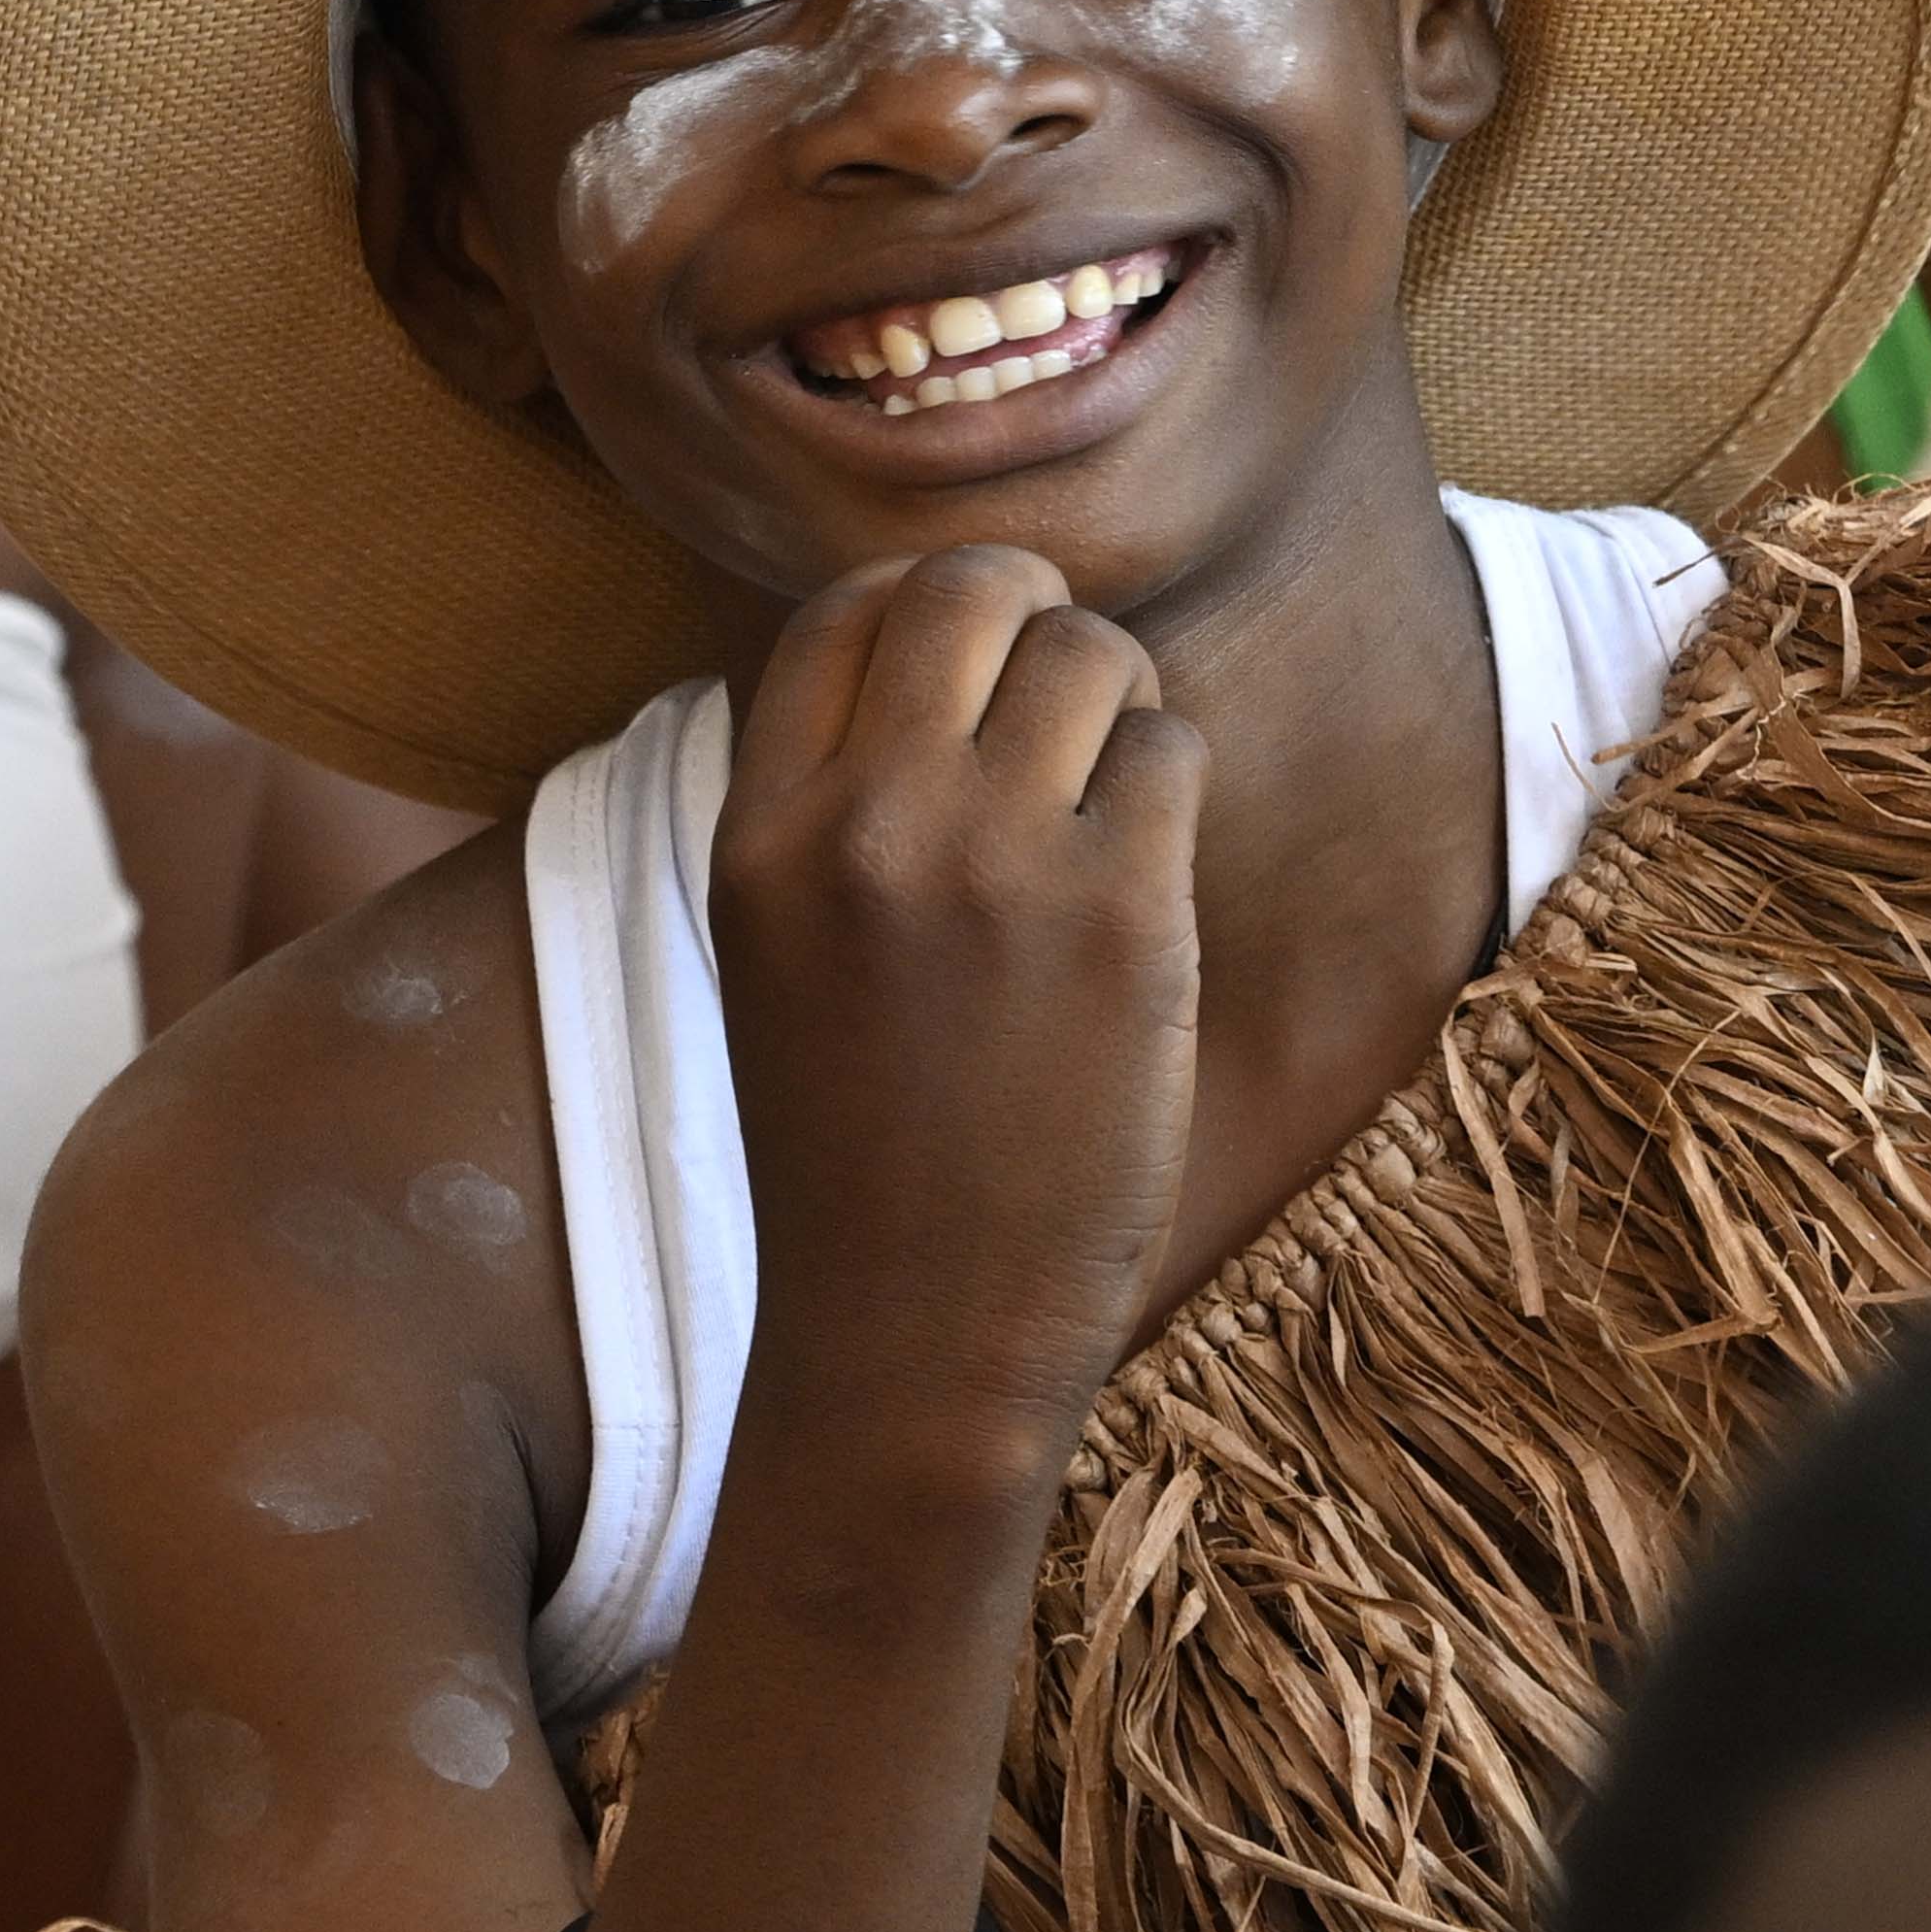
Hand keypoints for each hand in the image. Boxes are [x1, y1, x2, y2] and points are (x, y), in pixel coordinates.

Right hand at [710, 549, 1206, 1452]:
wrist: (911, 1341)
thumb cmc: (854, 1158)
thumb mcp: (776, 958)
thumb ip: (827, 813)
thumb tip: (932, 662)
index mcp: (757, 834)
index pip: (840, 612)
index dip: (921, 601)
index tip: (970, 649)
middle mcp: (864, 823)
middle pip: (969, 590)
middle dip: (1037, 611)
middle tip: (1068, 682)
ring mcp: (995, 862)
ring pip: (1091, 655)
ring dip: (1119, 697)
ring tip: (1111, 786)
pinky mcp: (1122, 917)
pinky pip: (1173, 753)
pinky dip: (1170, 788)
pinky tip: (1145, 876)